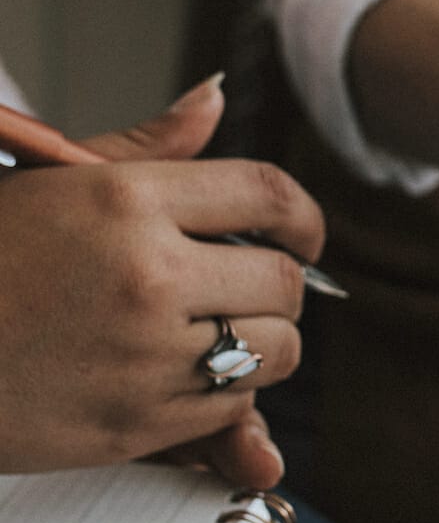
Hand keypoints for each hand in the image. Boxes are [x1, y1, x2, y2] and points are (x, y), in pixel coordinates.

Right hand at [0, 77, 323, 471]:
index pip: (269, 195)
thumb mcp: (48, 180)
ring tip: (222, 332)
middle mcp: (145, 275)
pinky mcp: (128, 426)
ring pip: (274, 352)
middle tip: (252, 288)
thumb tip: (216, 96)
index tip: (305, 236)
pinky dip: (226, 398)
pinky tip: (182, 376)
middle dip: (282, 286)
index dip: (305, 217)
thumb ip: (146, 146)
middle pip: (285, 282)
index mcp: (126, 200)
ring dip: (264, 344)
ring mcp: (140, 356)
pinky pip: (229, 410)